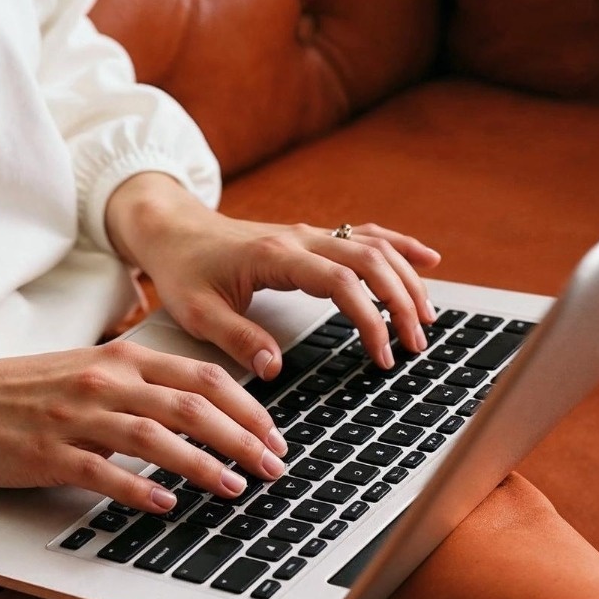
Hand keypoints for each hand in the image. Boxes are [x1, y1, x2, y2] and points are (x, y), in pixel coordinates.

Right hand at [0, 343, 288, 513]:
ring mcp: (77, 419)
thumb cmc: (22, 393)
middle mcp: (104, 383)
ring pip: (158, 439)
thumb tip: (200, 409)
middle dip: (243, 439)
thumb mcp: (88, 372)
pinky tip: (167, 506)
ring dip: (204, 466)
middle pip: (193, 408)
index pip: (202, 378)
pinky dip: (142, 490)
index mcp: (120, 359)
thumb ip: (140, 384)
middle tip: (272, 467)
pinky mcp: (50, 455)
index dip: (248, 408)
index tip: (274, 436)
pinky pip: (106, 473)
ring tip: (234, 489)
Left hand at [106, 173, 441, 378]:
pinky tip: (426, 260)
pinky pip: (365, 236)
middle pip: (369, 260)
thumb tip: (274, 368)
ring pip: (373, 247)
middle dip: (401, 302)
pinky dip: (399, 247)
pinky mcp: (311, 237)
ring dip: (406, 279)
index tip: (381, 354)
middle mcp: (299, 238)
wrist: (171, 229)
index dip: (368, 318)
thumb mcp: (196, 312)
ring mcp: (308, 234)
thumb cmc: (182, 269)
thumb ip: (236, 339)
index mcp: (274, 255)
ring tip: (426, 319)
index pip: (339, 282)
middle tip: (415, 344)